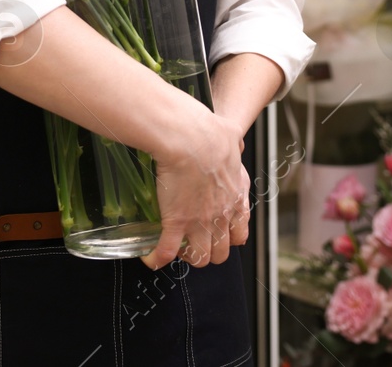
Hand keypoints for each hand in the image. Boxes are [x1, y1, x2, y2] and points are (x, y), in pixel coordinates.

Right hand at [141, 107, 249, 269]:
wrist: (190, 138)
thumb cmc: (210, 134)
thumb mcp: (231, 137)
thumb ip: (234, 142)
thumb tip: (234, 139)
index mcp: (235, 197)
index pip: (240, 233)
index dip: (229, 238)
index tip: (219, 234)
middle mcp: (221, 215)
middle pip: (220, 252)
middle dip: (209, 251)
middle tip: (195, 242)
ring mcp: (200, 222)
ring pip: (199, 257)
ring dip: (188, 256)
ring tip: (176, 249)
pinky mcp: (177, 222)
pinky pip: (167, 251)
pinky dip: (157, 258)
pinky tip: (151, 258)